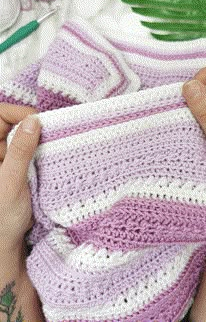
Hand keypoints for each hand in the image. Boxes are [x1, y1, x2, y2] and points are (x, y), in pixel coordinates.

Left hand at [0, 103, 40, 253]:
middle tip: (50, 134)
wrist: (7, 242)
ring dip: (38, 139)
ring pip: (23, 136)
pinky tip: (50, 158)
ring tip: (52, 147)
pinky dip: (41, 151)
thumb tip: (33, 121)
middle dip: (31, 126)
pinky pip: (30, 149)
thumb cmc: (2, 216)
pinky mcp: (17, 165)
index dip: (17, 113)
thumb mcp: (12, 181)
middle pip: (12, 123)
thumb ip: (21, 151)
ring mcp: (5, 157)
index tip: (38, 121)